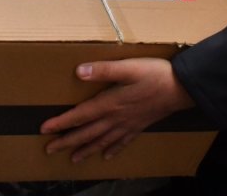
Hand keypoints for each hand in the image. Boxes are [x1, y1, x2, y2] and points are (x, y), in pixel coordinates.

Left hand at [40, 57, 194, 162]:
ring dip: (86, 150)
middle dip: (67, 142)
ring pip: (102, 141)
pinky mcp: (139, 126)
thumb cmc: (155, 75)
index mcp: (110, 103)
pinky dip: (113, 150)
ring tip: (73, 159)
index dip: (61, 123)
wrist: (181, 88)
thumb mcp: (128, 67)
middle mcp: (116, 118)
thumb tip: (78, 72)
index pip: (80, 116)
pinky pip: (122, 142)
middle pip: (87, 133)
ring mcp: (128, 125)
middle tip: (50, 150)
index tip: (44, 130)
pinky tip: (107, 156)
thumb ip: (103, 70)